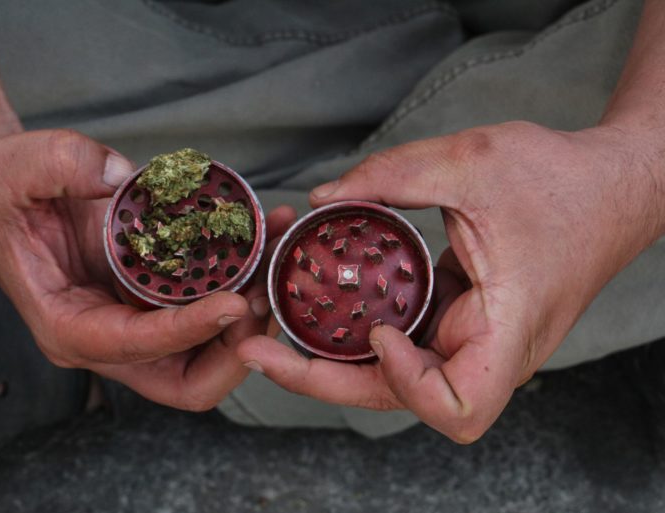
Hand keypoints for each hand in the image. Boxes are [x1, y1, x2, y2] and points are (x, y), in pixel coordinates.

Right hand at [0, 129, 294, 410]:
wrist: (5, 201)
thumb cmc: (2, 195)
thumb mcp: (15, 168)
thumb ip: (63, 164)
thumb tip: (122, 174)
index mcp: (67, 324)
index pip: (137, 347)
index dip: (189, 329)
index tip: (235, 300)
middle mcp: (106, 339)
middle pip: (187, 381)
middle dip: (236, 348)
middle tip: (269, 292)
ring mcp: (135, 327)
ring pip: (210, 356)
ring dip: (252, 319)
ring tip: (281, 258)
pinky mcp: (156, 305)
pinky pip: (210, 316)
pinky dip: (244, 289)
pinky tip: (266, 243)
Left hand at [238, 121, 663, 441]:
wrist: (612, 183)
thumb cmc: (562, 179)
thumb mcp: (473, 161)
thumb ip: (393, 174)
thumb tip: (323, 195)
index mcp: (508, 329)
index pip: (459, 407)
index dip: (408, 385)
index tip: (379, 333)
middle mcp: (490, 348)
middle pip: (403, 397)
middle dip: (326, 379)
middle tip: (258, 349)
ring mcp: (475, 337)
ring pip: (396, 374)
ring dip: (335, 358)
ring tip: (272, 330)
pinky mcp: (462, 318)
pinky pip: (406, 338)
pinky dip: (361, 329)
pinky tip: (321, 305)